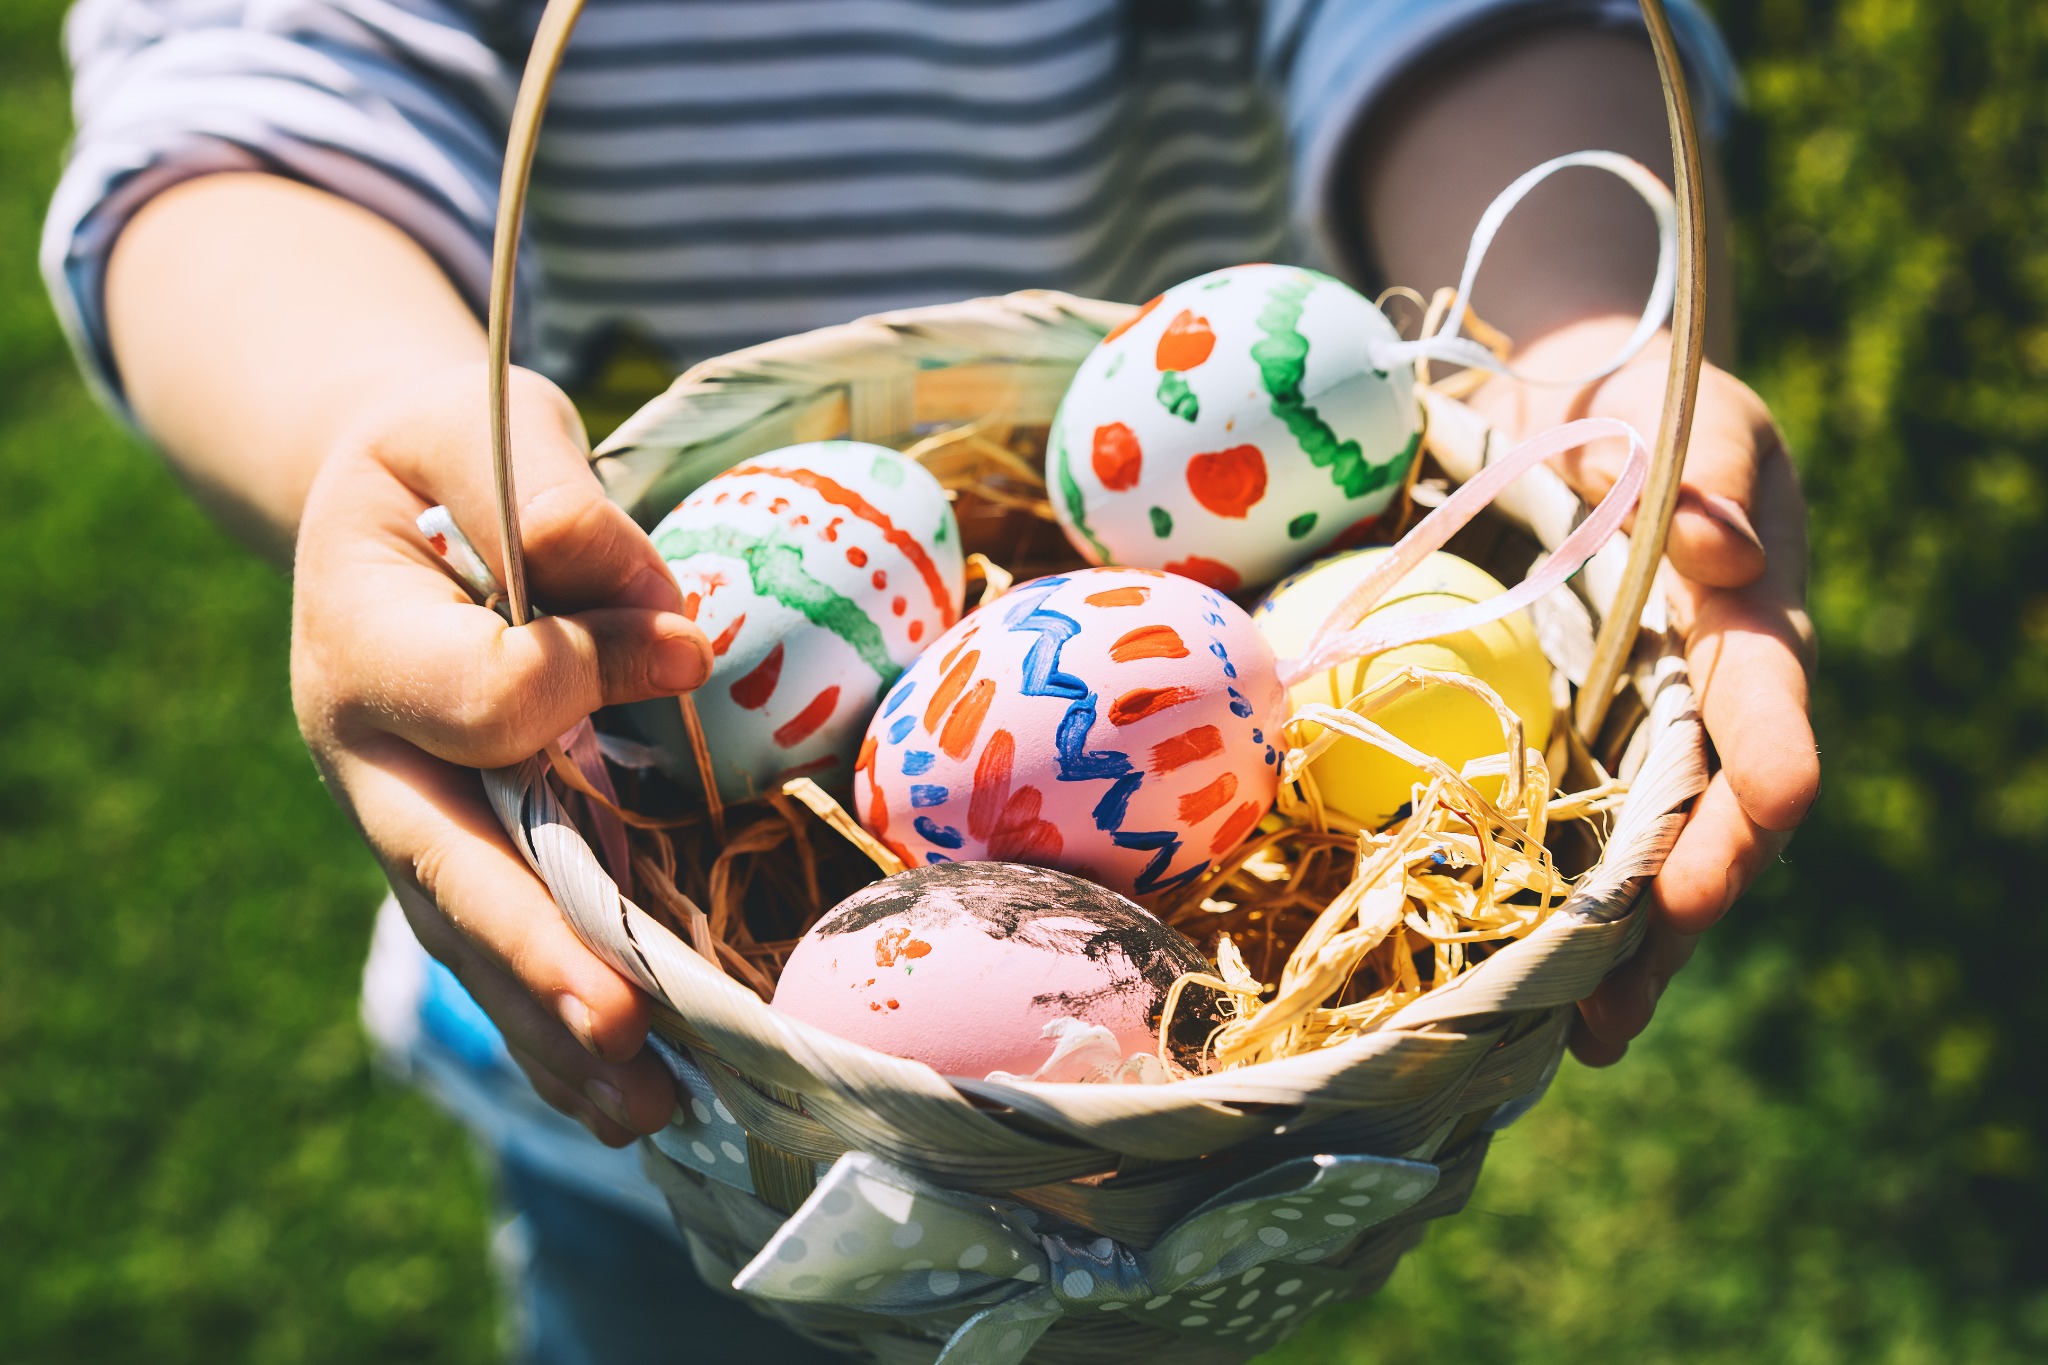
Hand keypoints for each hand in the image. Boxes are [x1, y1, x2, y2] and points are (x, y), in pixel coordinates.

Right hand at [291, 362, 711, 1140]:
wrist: (385, 507)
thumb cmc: (442, 460)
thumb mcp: (473, 423)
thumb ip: (541, 489)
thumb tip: (651, 604)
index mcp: (358, 636)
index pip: (486, 691)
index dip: (590, 672)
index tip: (680, 643)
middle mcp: (367, 753)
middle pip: (448, 868)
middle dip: (537, 948)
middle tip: (622, 1022)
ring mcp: (406, 818)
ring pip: (474, 941)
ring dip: (556, 1031)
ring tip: (648, 1111)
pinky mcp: (456, 853)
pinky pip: (500, 955)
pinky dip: (559, 1033)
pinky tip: (635, 1102)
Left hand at [1469, 317, 1819, 1064]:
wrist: (1578, 406)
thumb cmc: (1650, 406)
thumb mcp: (1688, 419)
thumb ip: (1710, 479)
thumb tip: (1723, 558)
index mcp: (1751, 634)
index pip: (1768, 735)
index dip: (1743, 818)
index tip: (1700, 888)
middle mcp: (1705, 704)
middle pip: (1706, 836)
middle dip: (1666, 930)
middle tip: (1608, 1016)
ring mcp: (1640, 728)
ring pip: (1640, 856)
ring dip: (1609, 951)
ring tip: (1563, 1037)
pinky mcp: (1573, 732)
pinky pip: (1566, 825)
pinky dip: (1543, 898)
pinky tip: (1498, 969)